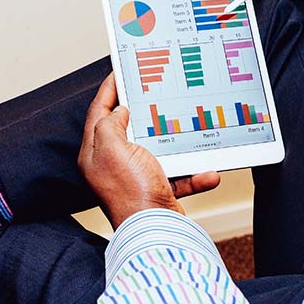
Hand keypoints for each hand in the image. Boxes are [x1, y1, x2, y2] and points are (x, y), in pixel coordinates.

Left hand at [78, 74, 220, 228]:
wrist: (155, 232)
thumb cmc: (131, 192)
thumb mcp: (113, 148)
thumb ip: (110, 124)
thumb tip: (120, 112)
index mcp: (95, 153)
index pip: (98, 112)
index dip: (109, 89)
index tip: (119, 71)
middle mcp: (112, 165)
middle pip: (126, 128)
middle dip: (142, 110)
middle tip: (153, 89)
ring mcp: (135, 178)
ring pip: (157, 150)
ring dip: (176, 143)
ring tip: (187, 126)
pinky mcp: (157, 190)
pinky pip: (178, 175)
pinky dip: (194, 174)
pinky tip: (208, 172)